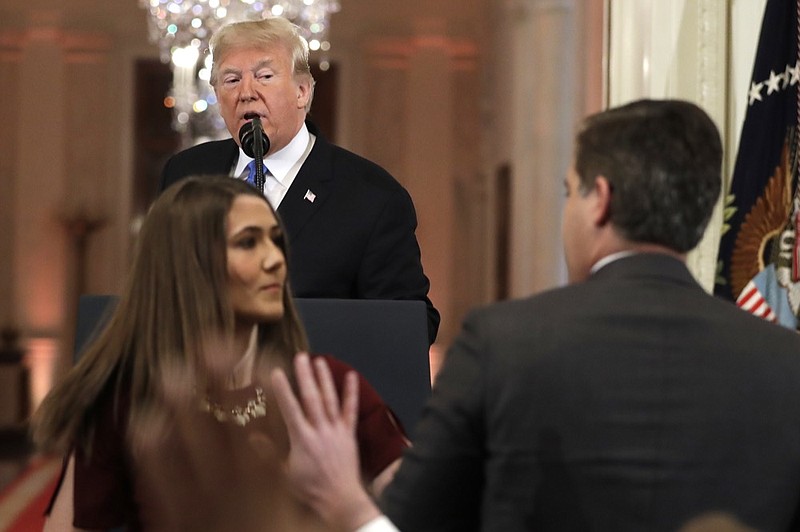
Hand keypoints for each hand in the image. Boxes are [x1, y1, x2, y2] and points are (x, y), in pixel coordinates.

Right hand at [271, 353, 382, 529]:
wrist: (339, 499)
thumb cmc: (309, 488)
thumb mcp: (283, 474)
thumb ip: (268, 454)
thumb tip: (252, 436)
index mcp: (302, 439)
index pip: (290, 409)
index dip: (283, 390)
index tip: (276, 371)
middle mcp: (320, 430)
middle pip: (311, 398)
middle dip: (305, 376)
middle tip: (300, 356)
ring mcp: (336, 430)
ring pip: (330, 400)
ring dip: (324, 379)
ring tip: (319, 360)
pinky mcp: (349, 433)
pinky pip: (350, 410)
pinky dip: (351, 393)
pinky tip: (351, 376)